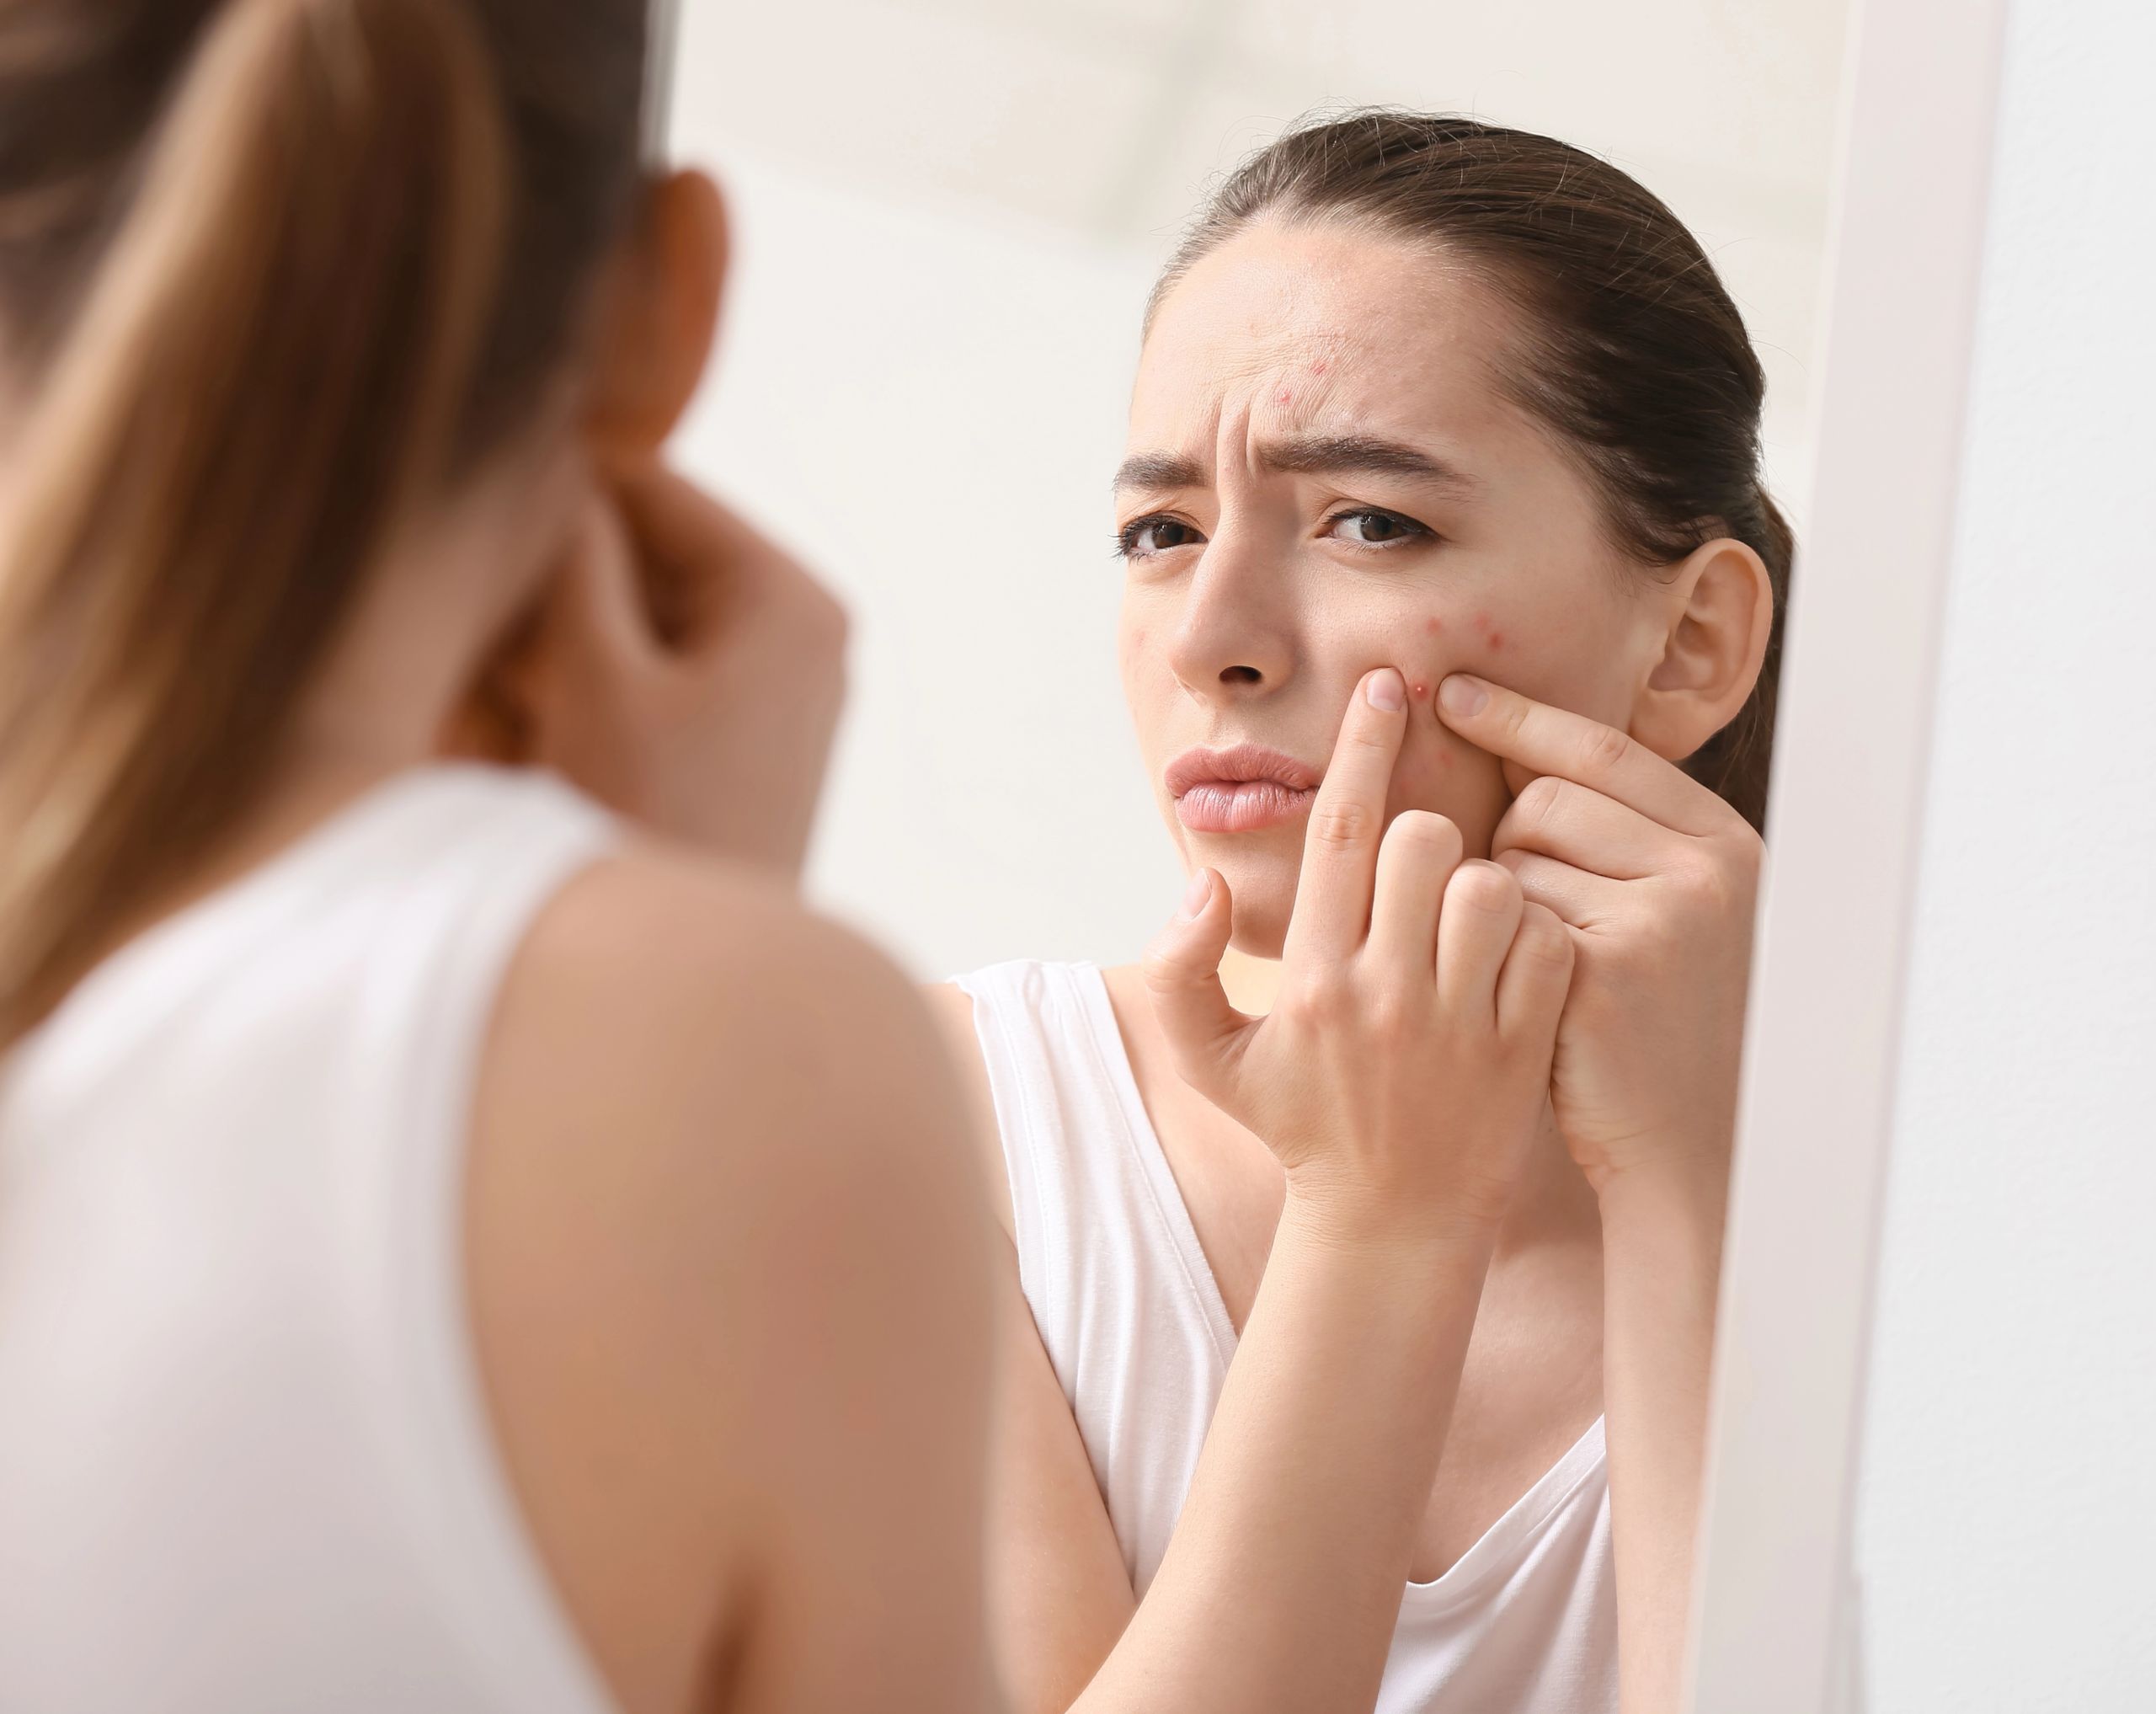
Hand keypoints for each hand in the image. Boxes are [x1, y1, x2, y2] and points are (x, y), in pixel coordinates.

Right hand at [450, 458, 848, 876]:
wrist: (688, 993)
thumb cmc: (649, 833)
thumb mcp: (593, 676)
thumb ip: (573, 553)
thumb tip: (555, 458)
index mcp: (790, 599)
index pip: (653, 486)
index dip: (555, 495)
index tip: (476, 534)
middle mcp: (803, 633)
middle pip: (645, 554)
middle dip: (556, 592)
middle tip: (492, 656)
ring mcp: (777, 690)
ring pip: (632, 619)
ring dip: (556, 648)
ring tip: (511, 711)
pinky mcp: (742, 743)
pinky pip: (644, 680)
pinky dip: (581, 695)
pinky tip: (533, 744)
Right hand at [1143, 668, 1575, 1242]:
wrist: (1391, 1225)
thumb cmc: (1301, 1126)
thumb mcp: (1212, 1061)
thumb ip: (1181, 971)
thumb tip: (1202, 885)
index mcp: (1308, 980)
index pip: (1339, 832)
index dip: (1363, 746)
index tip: (1387, 685)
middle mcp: (1382, 995)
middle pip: (1423, 842)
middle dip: (1425, 830)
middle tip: (1417, 870)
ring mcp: (1457, 1024)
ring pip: (1492, 887)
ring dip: (1483, 883)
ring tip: (1461, 921)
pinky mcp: (1521, 1048)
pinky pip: (1548, 944)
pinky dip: (1538, 934)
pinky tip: (1508, 959)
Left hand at [1435, 673, 1761, 1194]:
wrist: (1689, 1145)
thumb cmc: (1656, 1023)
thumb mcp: (1668, 911)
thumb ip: (1615, 832)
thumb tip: (1509, 741)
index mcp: (1723, 842)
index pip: (1603, 751)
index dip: (1522, 718)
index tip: (1455, 692)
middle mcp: (1703, 870)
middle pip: (1544, 801)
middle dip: (1511, 846)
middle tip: (1546, 918)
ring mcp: (1659, 921)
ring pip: (1513, 861)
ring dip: (1501, 905)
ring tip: (1549, 968)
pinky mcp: (1604, 972)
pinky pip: (1501, 921)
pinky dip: (1493, 952)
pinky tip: (1532, 998)